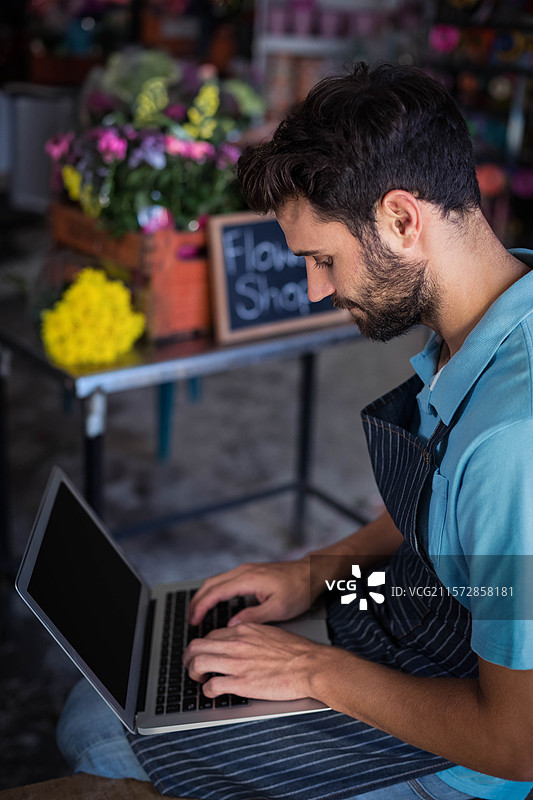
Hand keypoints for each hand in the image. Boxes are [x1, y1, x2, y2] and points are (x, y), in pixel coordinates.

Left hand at [183, 623, 327, 701]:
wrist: (309, 665)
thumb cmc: (296, 651)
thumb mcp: (270, 632)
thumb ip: (252, 634)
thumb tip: (242, 638)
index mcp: (243, 630)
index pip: (211, 635)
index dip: (204, 646)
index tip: (204, 653)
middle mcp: (235, 644)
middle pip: (197, 646)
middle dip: (189, 658)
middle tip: (192, 666)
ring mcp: (236, 663)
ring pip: (198, 663)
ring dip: (193, 673)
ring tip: (198, 679)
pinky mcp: (240, 683)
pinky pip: (211, 686)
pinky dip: (207, 691)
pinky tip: (212, 692)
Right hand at [188, 560, 311, 625]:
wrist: (312, 573)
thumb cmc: (299, 589)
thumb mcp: (278, 608)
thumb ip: (253, 616)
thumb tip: (231, 626)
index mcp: (248, 579)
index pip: (215, 592)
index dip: (201, 607)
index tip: (193, 621)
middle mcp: (244, 571)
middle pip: (210, 584)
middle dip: (197, 602)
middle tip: (190, 620)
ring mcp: (246, 569)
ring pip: (216, 581)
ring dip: (204, 596)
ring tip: (198, 614)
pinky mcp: (250, 571)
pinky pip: (225, 580)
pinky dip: (214, 592)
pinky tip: (214, 603)